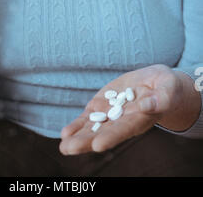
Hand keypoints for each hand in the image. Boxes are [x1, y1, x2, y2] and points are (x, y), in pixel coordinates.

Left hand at [59, 64, 199, 155]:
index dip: (111, 137)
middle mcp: (123, 121)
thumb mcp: (169, 88)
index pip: (125, 129)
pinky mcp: (102, 105)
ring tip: (64, 146)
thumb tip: (148, 104)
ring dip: (77, 137)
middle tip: (69, 148)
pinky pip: (89, 118)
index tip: (98, 145)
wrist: (156, 83)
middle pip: (103, 133)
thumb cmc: (167, 87)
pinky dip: (77, 125)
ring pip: (93, 128)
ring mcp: (111, 114)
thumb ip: (162, 98)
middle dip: (86, 141)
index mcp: (141, 118)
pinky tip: (65, 133)